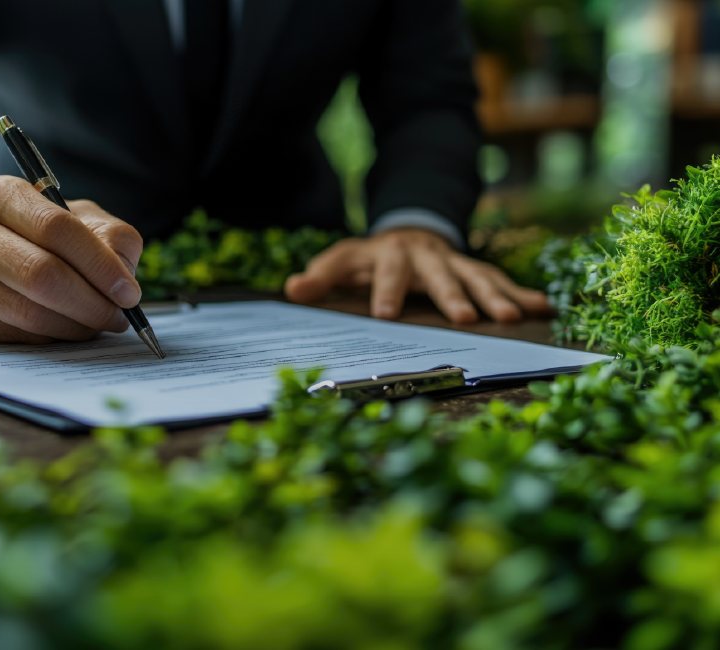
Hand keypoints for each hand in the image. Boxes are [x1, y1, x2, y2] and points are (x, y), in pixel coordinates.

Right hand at [0, 176, 142, 342]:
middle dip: (90, 303)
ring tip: (96, 323)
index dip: (99, 265)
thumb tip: (124, 278)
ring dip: (74, 326)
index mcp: (0, 193)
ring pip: (28, 312)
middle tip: (117, 317)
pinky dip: (51, 336)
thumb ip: (111, 238)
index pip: (56, 229)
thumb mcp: (79, 219)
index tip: (128, 292)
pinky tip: (65, 327)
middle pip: (40, 274)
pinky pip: (15, 333)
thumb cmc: (39, 232)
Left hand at [284, 228, 550, 323]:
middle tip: (465, 318)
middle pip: (439, 275)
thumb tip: (292, 289)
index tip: (385, 315)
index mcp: (390, 254)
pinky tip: (543, 308)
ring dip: (495, 296)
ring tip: (510, 317)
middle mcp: (425, 256)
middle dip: (452, 295)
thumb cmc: (373, 257)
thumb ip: (321, 276)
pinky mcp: (474, 270)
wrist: (411, 231)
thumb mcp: (344, 260)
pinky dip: (521, 293)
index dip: (385, 290)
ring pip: (476, 277)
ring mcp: (453, 262)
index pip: (385, 271)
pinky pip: (500, 280)